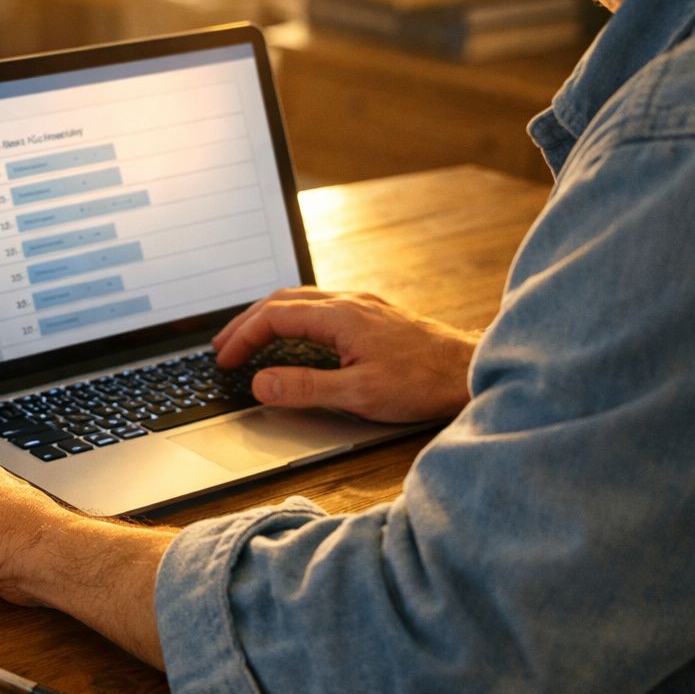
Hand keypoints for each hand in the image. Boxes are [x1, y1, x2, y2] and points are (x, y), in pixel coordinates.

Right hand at [212, 288, 479, 422]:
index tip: (224, 360)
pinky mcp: (374, 316)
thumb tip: (260, 383)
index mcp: (340, 316)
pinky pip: (320, 306)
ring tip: (248, 339)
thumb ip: (304, 387)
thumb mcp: (358, 394)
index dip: (243, 338)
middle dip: (246, 322)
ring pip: (301, 300)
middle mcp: (349, 302)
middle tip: (222, 346)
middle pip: (282, 300)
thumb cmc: (423, 382)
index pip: (274, 316)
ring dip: (268, 317)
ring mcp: (363, 306)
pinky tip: (294, 336)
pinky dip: (292, 318)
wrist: (472, 370)